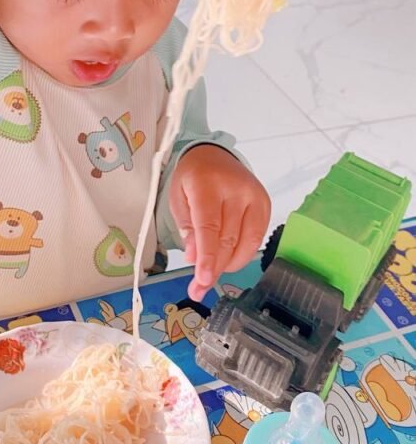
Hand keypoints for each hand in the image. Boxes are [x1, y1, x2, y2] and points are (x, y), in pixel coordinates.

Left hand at [169, 145, 270, 299]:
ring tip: (211, 272)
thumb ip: (186, 228)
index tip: (202, 281)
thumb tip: (194, 258)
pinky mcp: (265, 205)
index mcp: (208, 185)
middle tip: (199, 288)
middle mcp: (236, 190)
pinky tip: (227, 259)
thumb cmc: (193, 178)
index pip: (210, 228)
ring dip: (228, 265)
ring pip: (245, 243)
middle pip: (228, 240)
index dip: (207, 257)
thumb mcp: (178, 199)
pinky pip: (256, 239)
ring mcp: (255, 197)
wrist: (214, 155)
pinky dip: (242, 254)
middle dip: (213, 269)